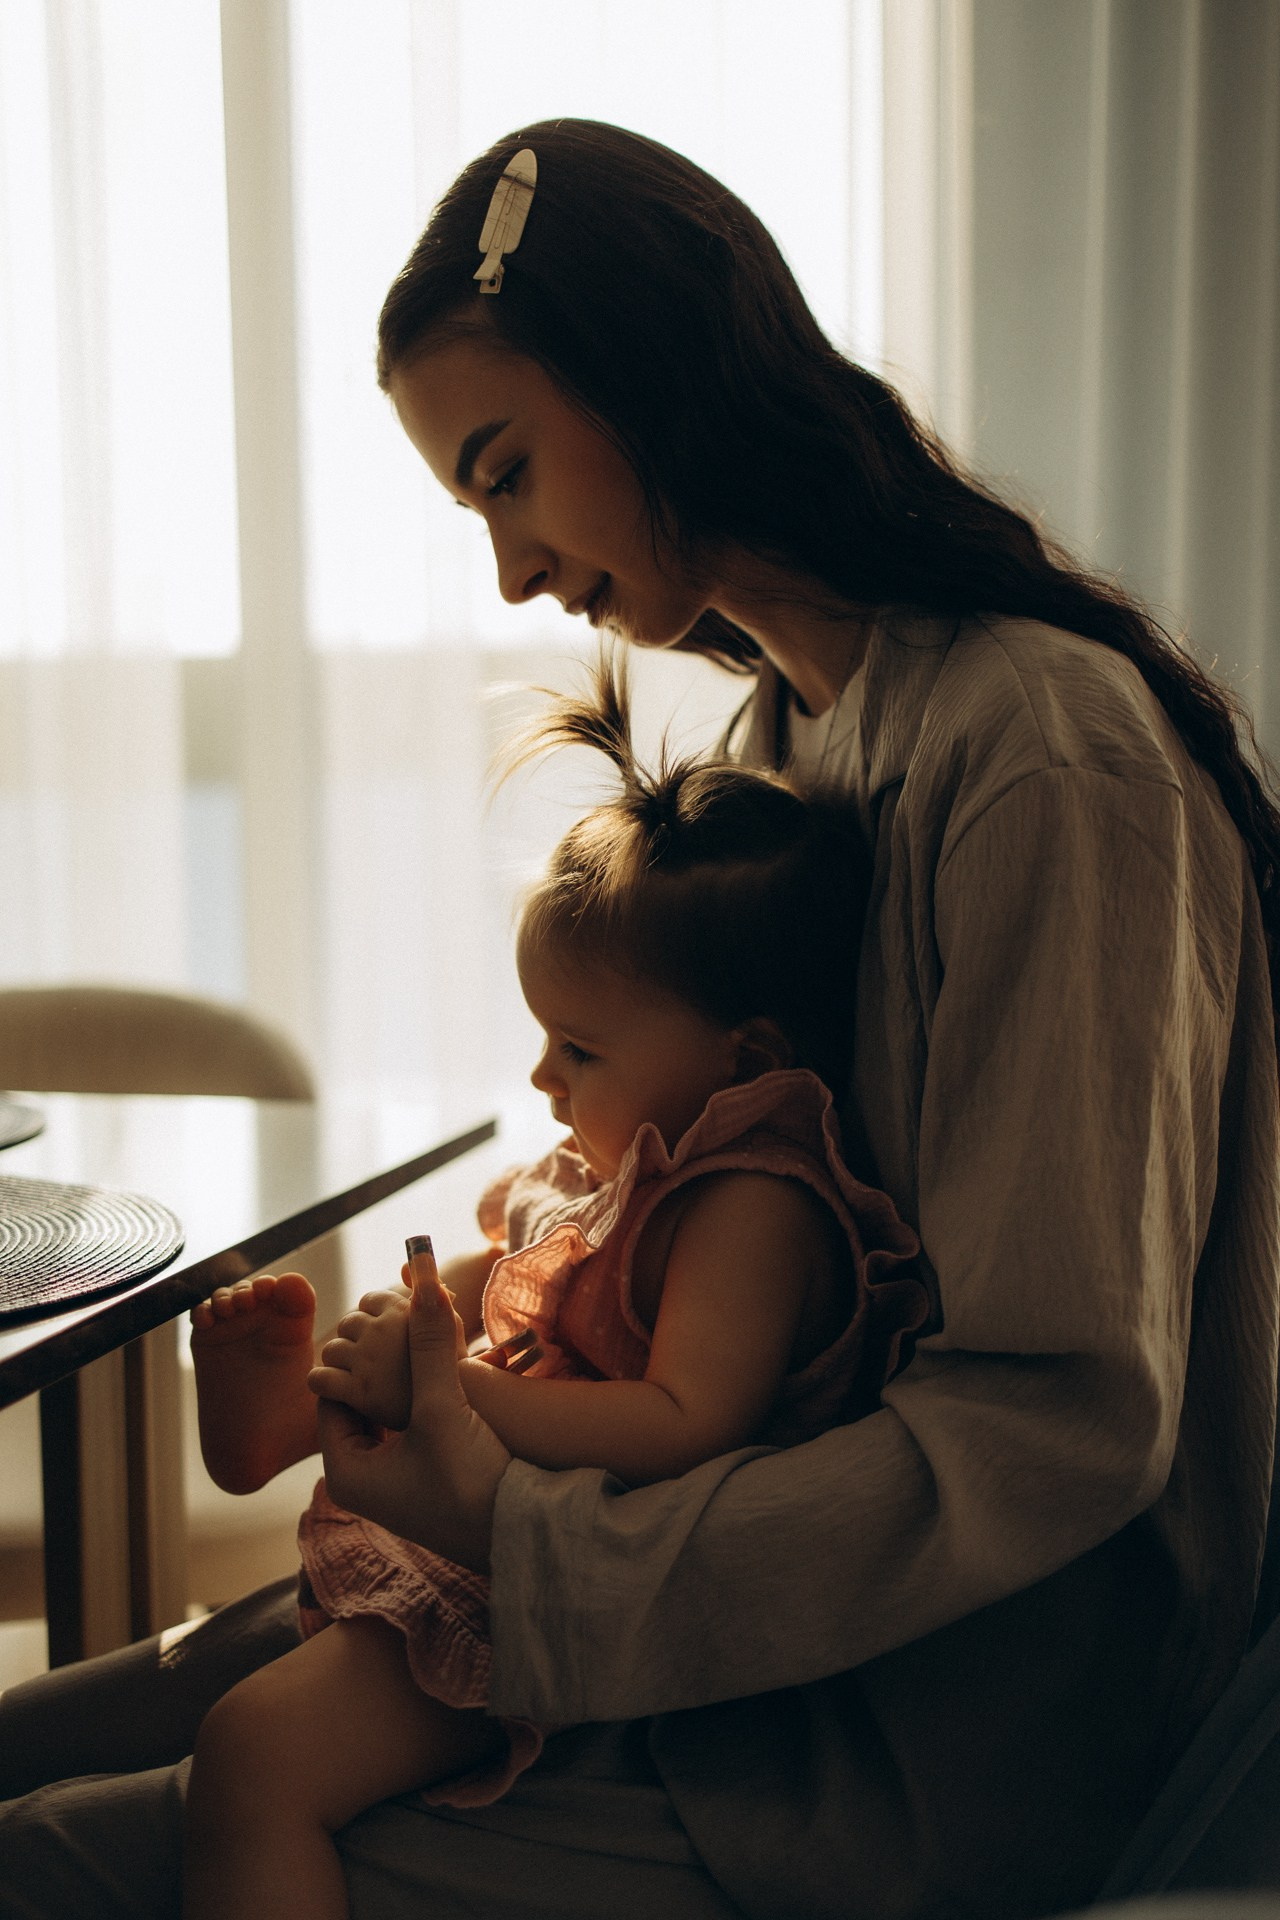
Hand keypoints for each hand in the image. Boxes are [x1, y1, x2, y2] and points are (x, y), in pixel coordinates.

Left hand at [318, 1267, 510, 1571]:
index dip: (355, 1358)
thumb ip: (430, 1345)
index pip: (331, 1397)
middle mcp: (361, 1484)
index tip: (381, 1327)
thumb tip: (424, 1282)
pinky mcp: (421, 1485)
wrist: (520, 1532)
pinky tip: (445, 1384)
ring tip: (425, 1352)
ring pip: (386, 1417)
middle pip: (359, 1407)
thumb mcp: (443, 1406)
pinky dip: (419, 1405)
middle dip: (380, 1369)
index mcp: (345, 1474)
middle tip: (402, 1333)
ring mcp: (392, 1487)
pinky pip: (407, 1432)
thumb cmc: (470, 1480)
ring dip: (403, 1384)